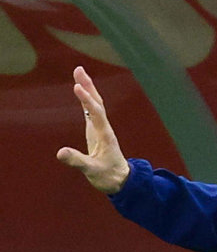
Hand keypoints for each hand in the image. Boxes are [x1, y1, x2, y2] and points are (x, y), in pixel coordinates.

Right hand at [56, 66, 130, 193]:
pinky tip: (81, 91)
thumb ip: (77, 161)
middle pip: (97, 103)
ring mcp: (101, 129)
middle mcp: (104, 129)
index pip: (96, 113)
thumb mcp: (92, 171)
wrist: (121, 181)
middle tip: (78, 69)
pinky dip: (85, 100)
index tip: (77, 87)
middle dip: (88, 86)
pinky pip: (91, 112)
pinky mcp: (96, 132)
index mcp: (104, 135)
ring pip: (95, 105)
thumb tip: (60, 152)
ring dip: (88, 89)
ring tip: (78, 74)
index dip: (87, 100)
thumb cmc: (109, 177)